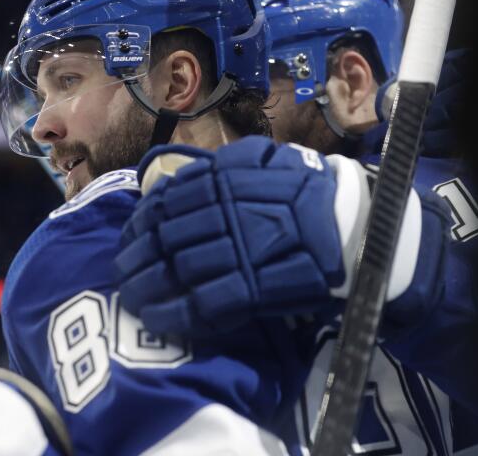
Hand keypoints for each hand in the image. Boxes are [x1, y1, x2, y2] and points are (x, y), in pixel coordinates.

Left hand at [115, 136, 343, 335]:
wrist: (355, 226)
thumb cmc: (307, 190)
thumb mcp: (264, 159)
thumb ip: (220, 166)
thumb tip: (173, 179)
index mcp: (222, 180)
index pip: (165, 201)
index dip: (141, 221)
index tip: (131, 234)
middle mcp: (221, 213)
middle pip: (162, 237)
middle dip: (136, 255)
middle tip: (122, 269)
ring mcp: (235, 252)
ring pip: (174, 269)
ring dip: (144, 285)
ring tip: (129, 295)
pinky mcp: (250, 289)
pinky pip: (200, 304)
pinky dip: (173, 312)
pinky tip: (155, 318)